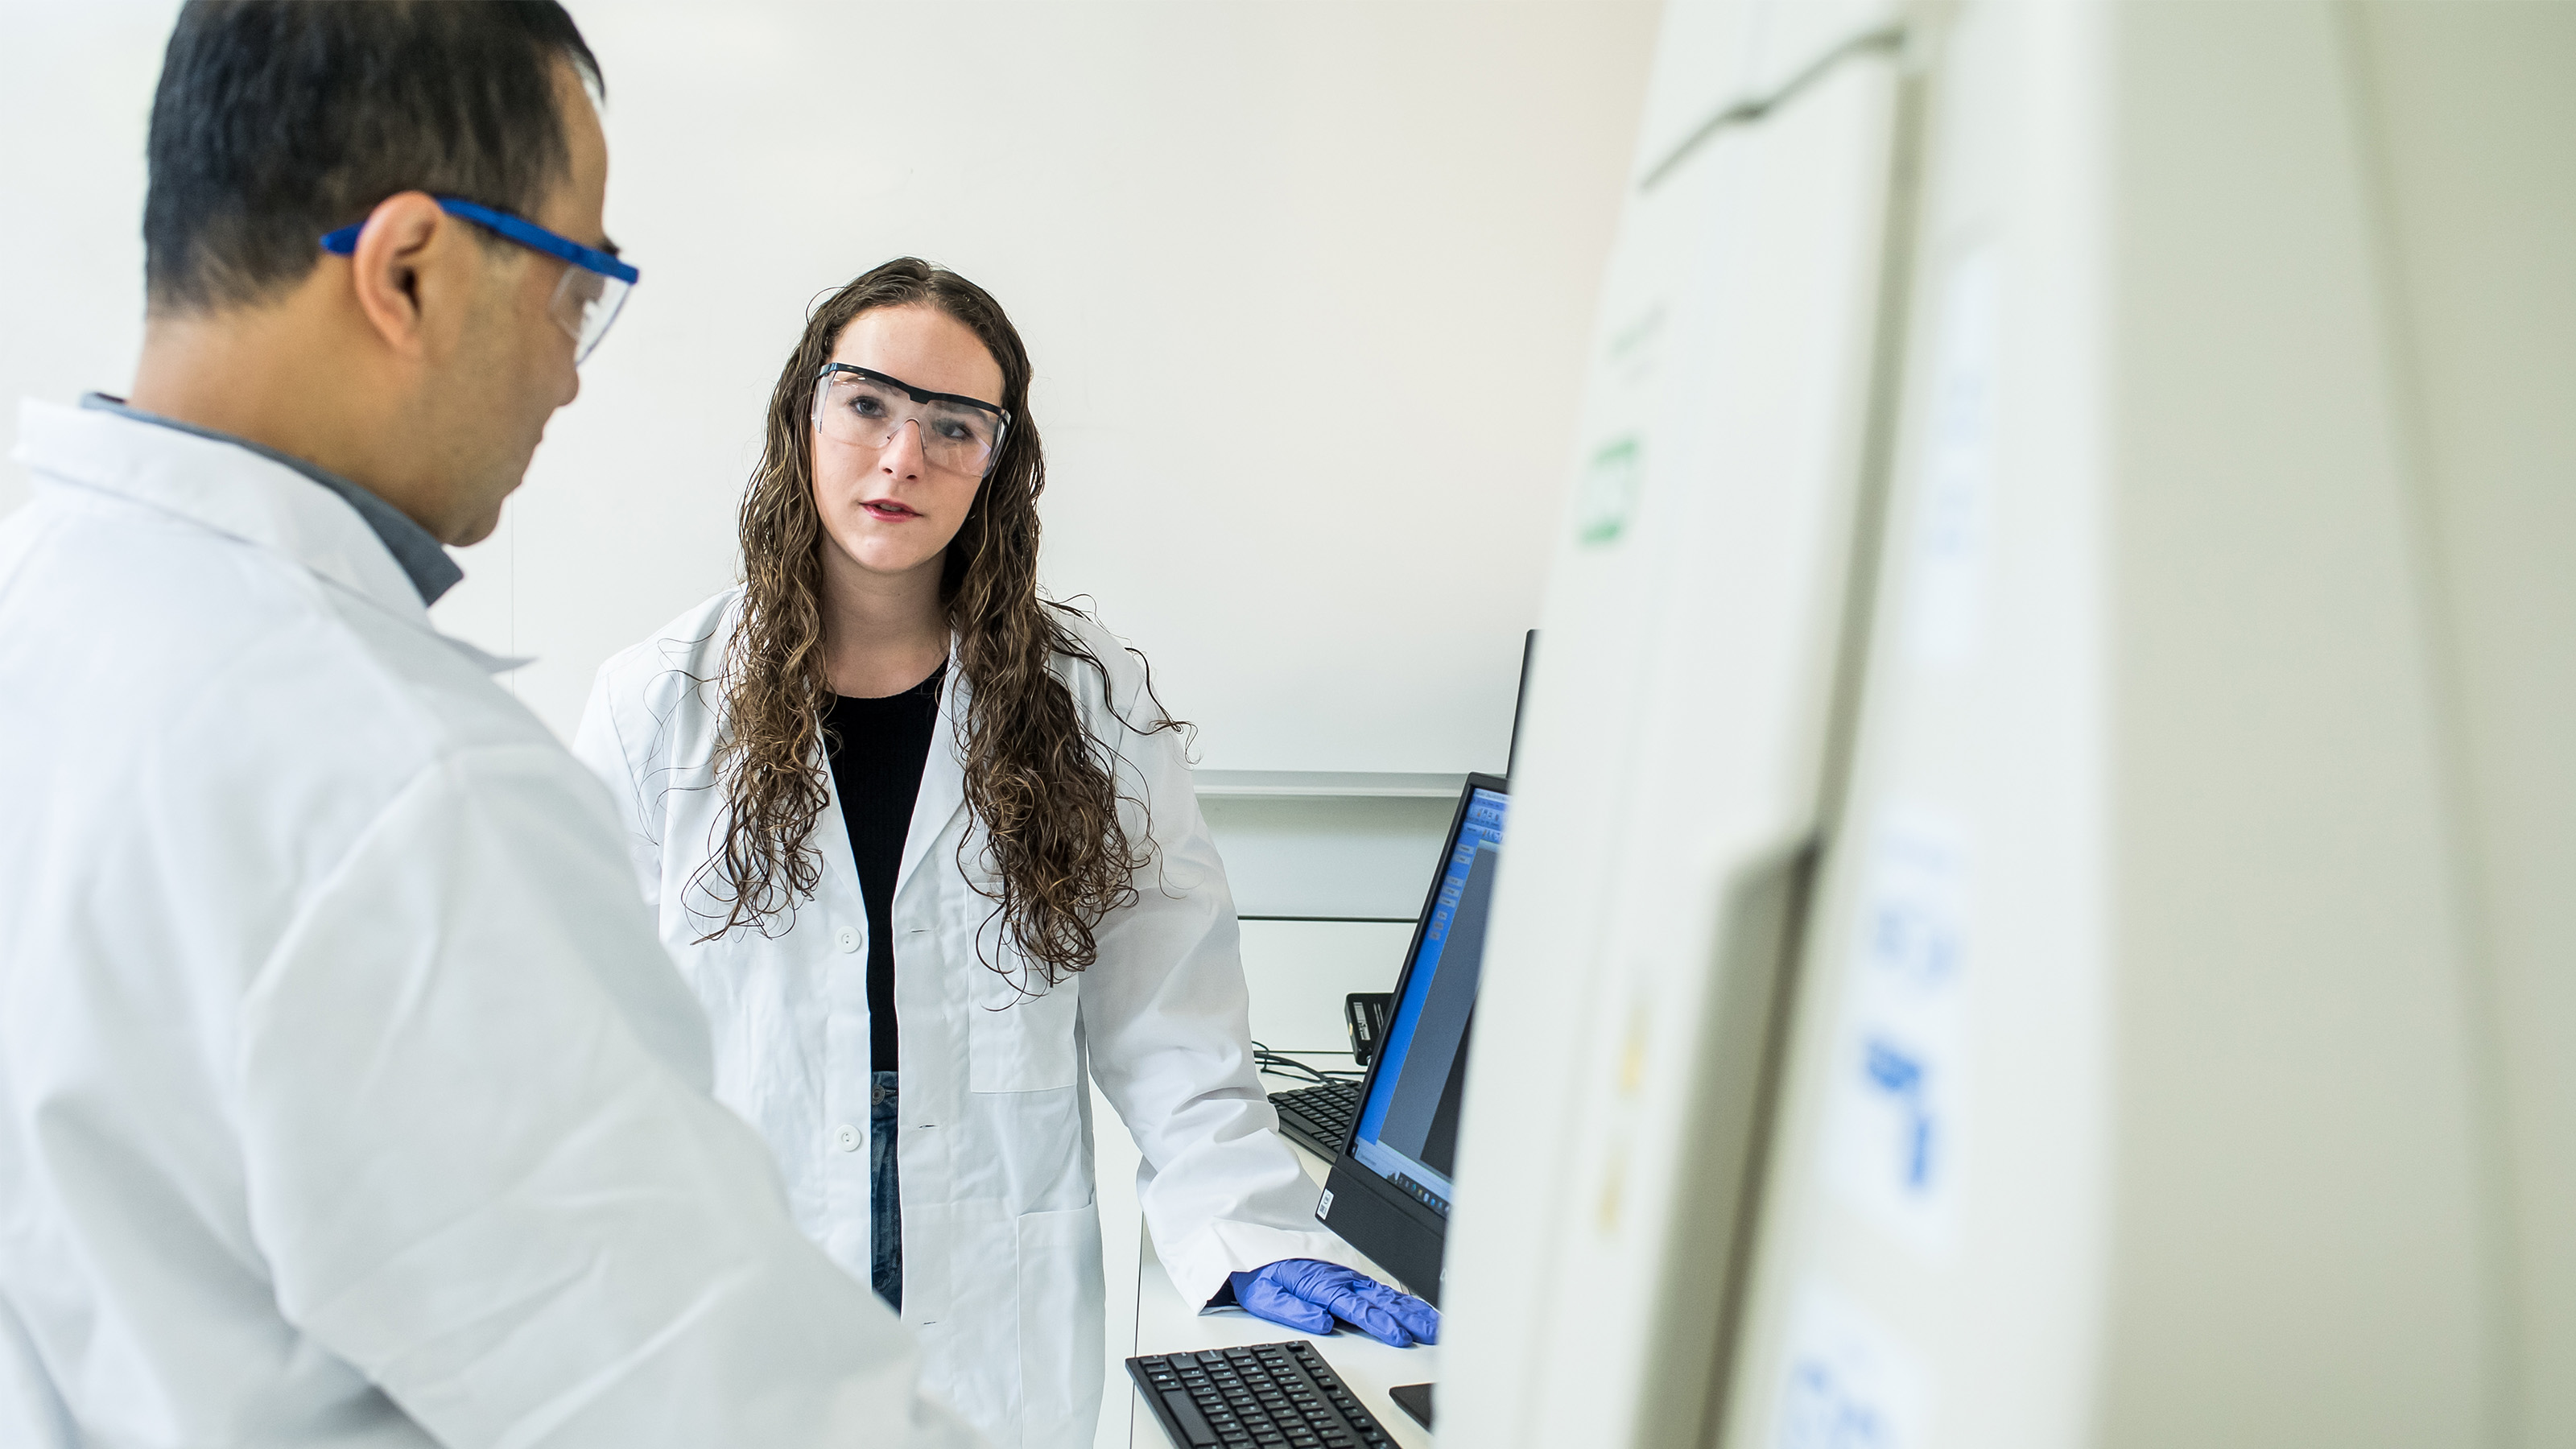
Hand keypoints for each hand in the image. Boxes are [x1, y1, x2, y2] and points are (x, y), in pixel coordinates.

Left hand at [1228, 1259, 1438, 1346]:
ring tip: (1436, 1324)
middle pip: (1382, 1301)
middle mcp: (1340, 1279)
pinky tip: (1418, 1308)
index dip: (1380, 1324)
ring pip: (1387, 1294)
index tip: (1401, 1337)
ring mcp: (1348, 1277)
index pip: (1357, 1307)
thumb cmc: (1260, 1274)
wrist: (1252, 1248)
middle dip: (1412, 1317)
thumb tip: (1322, 1323)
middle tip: (1436, 1332)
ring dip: (1413, 1309)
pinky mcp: (1351, 1276)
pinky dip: (1403, 1298)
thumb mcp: (1264, 1296)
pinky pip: (1382, 1288)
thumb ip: (1293, 1311)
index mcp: (1321, 1285)